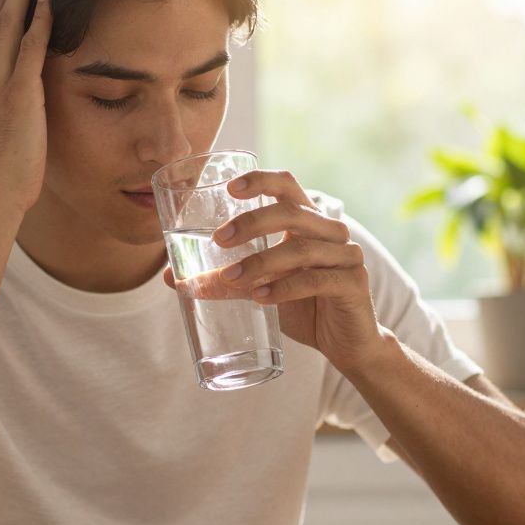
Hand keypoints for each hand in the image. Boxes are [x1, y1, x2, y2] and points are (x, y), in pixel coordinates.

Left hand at [162, 170, 388, 365]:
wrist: (345, 344)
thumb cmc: (301, 308)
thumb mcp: (259, 288)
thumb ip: (225, 279)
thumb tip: (172, 277)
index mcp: (307, 222)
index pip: (287, 185)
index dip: (260, 180)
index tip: (229, 188)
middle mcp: (330, 232)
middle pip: (291, 211)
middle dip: (252, 222)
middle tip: (219, 240)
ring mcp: (346, 256)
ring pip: (301, 248)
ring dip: (261, 262)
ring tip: (231, 278)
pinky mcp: (353, 284)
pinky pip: (316, 280)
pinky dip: (284, 287)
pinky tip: (261, 297)